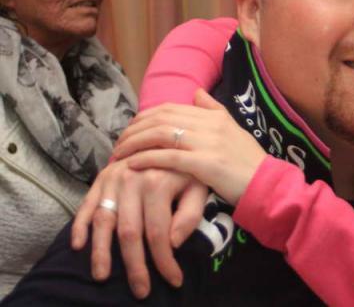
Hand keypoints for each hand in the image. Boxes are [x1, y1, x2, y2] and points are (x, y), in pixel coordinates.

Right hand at [71, 159, 207, 297]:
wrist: (168, 137)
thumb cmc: (188, 168)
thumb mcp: (200, 185)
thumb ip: (190, 213)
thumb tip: (173, 244)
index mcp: (159, 182)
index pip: (159, 232)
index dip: (164, 261)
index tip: (174, 280)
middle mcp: (132, 180)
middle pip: (129, 232)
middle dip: (135, 266)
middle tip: (140, 290)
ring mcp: (113, 179)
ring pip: (104, 221)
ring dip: (101, 252)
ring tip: (102, 276)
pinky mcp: (100, 178)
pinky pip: (86, 204)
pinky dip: (80, 225)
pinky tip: (79, 245)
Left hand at [113, 89, 266, 205]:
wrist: (267, 185)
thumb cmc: (249, 162)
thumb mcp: (233, 130)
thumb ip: (213, 110)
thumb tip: (196, 92)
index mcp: (214, 116)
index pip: (170, 108)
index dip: (144, 117)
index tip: (130, 130)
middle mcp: (211, 124)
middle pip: (161, 119)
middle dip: (134, 130)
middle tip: (118, 144)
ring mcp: (209, 143)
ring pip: (161, 135)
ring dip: (135, 144)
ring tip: (119, 155)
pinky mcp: (206, 164)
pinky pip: (169, 157)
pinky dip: (147, 159)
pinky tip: (132, 165)